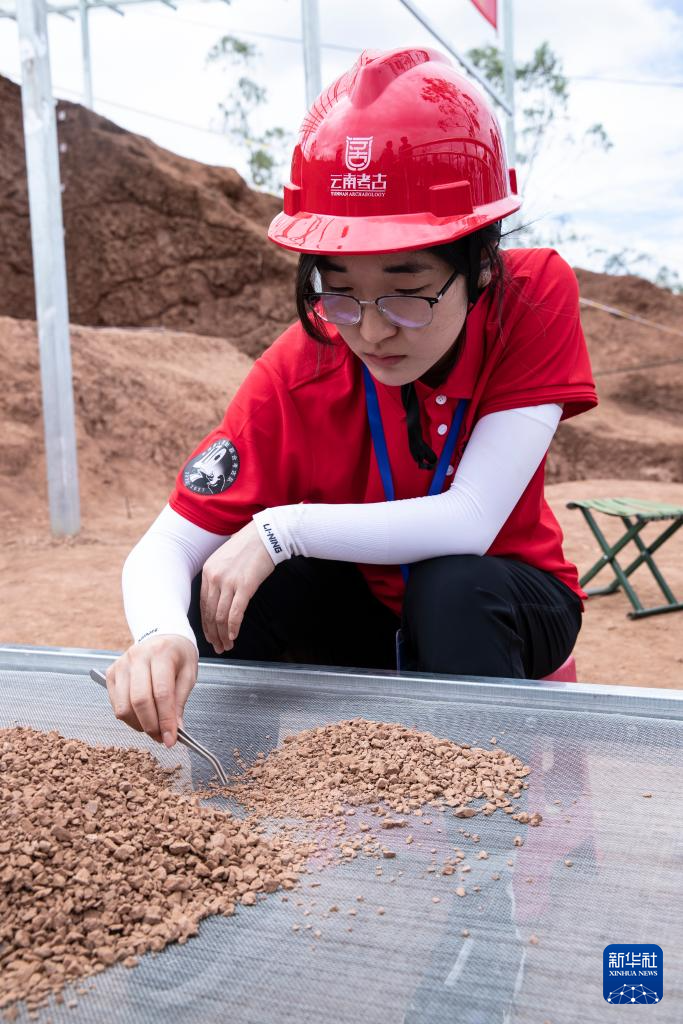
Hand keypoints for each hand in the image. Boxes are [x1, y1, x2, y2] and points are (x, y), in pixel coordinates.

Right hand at [105, 635, 197, 745]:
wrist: (162, 638)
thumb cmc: (178, 656)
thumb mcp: (188, 675)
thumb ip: (180, 701)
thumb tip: (175, 729)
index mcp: (161, 653)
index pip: (161, 693)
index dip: (166, 720)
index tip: (172, 739)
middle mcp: (137, 656)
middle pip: (139, 701)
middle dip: (151, 726)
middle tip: (162, 738)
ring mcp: (121, 665)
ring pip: (124, 707)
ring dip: (139, 725)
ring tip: (153, 727)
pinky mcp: (111, 674)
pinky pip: (116, 705)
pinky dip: (129, 718)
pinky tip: (142, 716)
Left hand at [200, 521, 274, 653]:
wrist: (266, 535)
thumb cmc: (249, 547)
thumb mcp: (225, 559)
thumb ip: (219, 577)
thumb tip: (219, 598)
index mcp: (208, 572)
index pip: (202, 605)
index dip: (206, 624)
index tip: (209, 635)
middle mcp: (214, 578)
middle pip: (210, 613)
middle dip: (212, 634)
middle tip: (217, 647)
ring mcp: (229, 582)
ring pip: (220, 616)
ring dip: (223, 634)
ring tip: (227, 645)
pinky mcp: (245, 586)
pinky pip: (235, 613)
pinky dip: (233, 628)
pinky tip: (234, 636)